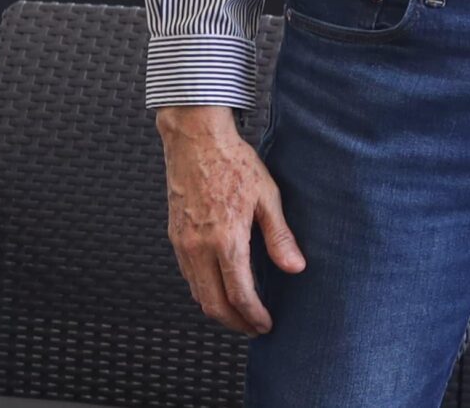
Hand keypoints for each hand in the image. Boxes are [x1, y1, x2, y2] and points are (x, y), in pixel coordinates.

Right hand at [158, 104, 304, 333]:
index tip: (266, 324)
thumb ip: (279, 236)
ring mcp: (182, 245)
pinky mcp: (174, 238)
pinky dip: (204, 291)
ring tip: (240, 313)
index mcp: (225, 240)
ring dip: (218, 310)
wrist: (196, 140)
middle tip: (253, 328)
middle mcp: (199, 248)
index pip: (239, 295)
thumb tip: (295, 267)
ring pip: (197, 294)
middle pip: (213, 305)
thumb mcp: (267, 196)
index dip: (254, 316)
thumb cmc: (233, 163)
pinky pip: (188, 277)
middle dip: (234, 323)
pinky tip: (220, 287)